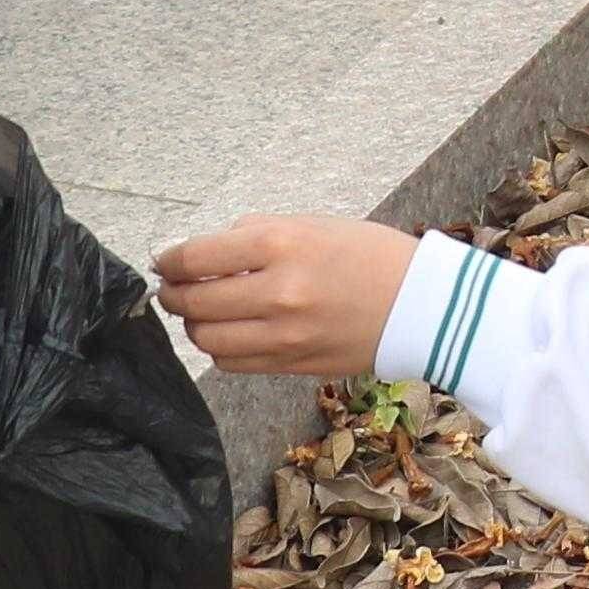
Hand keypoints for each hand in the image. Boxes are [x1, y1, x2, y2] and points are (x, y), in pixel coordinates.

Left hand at [156, 212, 423, 378]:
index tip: (165, 261)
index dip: (170, 261)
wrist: (424, 304)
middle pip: (194, 303)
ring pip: (206, 339)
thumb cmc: (369, 255)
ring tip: (200, 312)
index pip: (196, 258)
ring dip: (193, 325)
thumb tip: (204, 252)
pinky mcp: (291, 364)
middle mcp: (277, 291)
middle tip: (174, 287)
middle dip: (174, 295)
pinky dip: (220, 348)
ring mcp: (284, 334)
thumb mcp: (312, 224)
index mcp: (281, 244)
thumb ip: (256, 233)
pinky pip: (232, 363)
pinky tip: (231, 332)